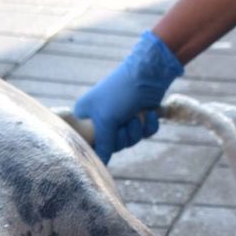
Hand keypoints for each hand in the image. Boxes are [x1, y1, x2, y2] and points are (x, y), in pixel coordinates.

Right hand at [73, 30, 183, 163]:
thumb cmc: (120, 92)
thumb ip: (102, 145)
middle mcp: (102, 118)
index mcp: (86, 115)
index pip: (87, 142)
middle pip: (112, 145)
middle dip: (122, 136)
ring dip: (136, 130)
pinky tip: (148, 112)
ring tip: (137, 115)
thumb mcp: (106, 120)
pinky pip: (144, 134)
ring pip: (129, 141)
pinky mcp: (139, 117)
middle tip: (124, 123)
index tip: (106, 139)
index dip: (99, 145)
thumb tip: (100, 163)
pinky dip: (148, 125)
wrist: (149, 72)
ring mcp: (122, 118)